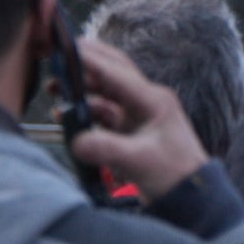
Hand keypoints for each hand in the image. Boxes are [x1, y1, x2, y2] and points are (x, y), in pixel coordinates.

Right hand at [67, 37, 207, 201]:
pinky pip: (103, 114)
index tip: (65, 48)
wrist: (190, 195)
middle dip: (85, 64)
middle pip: (112, 73)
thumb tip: (76, 140)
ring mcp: (137, 115)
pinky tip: (66, 116)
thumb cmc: (173, 173)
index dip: (90, 60)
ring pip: (105, 93)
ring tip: (54, 88)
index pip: (117, 73)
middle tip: (57, 56)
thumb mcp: (139, 161)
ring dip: (81, 90)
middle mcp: (145, 101)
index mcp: (153, 99)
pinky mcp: (130, 130)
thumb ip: (106, 149)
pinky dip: (84, 112)